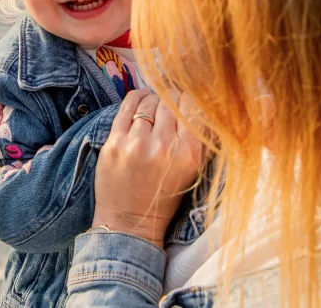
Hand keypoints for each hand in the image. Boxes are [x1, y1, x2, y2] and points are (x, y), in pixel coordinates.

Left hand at [92, 90, 204, 246]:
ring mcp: (137, 144)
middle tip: (169, 105)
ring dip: (153, 100)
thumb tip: (205, 107)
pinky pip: (127, 106)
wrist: (130, 222)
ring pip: (149, 103)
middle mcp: (163, 147)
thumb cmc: (164, 197)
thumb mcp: (192, 172)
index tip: (186, 102)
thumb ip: (201, 142)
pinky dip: (136, 98)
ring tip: (154, 105)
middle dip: (171, 101)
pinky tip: (140, 98)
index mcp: (188, 155)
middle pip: (170, 103)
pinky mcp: (115, 142)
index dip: (189, 101)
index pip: (192, 110)